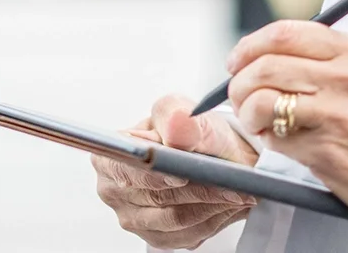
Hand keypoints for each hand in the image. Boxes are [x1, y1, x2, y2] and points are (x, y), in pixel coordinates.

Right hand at [91, 95, 258, 248]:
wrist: (207, 154)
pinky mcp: (159, 238)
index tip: (184, 175)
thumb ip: (177, 116)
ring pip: (178, 219)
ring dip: (212, 205)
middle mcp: (114, 192)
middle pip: (157, 198)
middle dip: (197, 190)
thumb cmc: (187, 132)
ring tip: (238, 190)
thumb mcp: (182, 111)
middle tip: (231, 183)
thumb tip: (176, 126)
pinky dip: (214, 218)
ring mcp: (136, 219)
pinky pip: (190, 234)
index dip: (154, 175)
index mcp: (109, 157)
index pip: (126, 171)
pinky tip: (229, 202)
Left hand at [227, 20, 347, 230]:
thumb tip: (278, 54)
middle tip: (239, 94)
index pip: (286, 33)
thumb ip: (333, 58)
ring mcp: (335, 113)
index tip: (239, 58)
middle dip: (240, 81)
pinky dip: (267, 139)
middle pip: (266, 64)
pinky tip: (278, 142)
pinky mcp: (325, 149)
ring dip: (247, 111)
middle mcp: (346, 77)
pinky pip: (275, 137)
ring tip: (256, 120)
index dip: (251, 44)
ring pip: (262, 98)